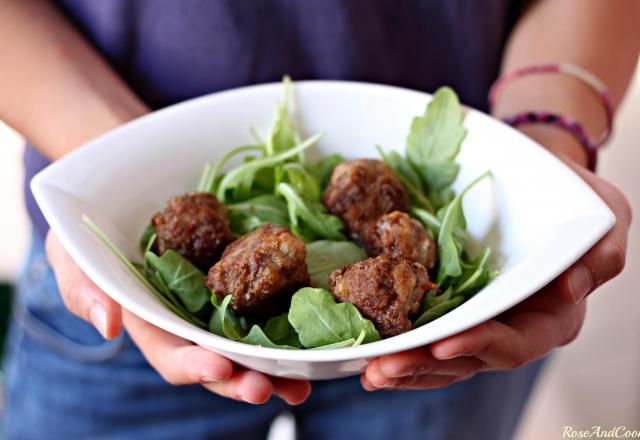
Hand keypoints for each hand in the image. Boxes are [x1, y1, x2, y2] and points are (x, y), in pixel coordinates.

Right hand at [46, 232, 310, 403]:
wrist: (120, 205)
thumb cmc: (91, 236)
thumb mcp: (75, 258)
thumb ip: (86, 291)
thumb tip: (108, 325)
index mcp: (151, 327)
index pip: (172, 356)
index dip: (194, 366)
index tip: (219, 366)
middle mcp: (188, 327)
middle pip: (218, 363)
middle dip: (242, 380)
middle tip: (269, 389)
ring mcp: (216, 310)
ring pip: (248, 348)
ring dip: (274, 370)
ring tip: (302, 386)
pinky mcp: (238, 289)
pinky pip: (265, 311)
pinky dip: (288, 329)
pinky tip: (311, 340)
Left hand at [361, 159, 630, 390]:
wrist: (540, 187)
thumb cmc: (575, 200)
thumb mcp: (603, 217)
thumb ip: (599, 254)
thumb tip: (570, 287)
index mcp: (549, 318)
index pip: (515, 343)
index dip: (480, 346)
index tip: (443, 344)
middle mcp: (510, 327)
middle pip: (466, 359)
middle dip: (423, 366)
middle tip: (382, 369)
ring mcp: (477, 321)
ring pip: (439, 355)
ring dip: (403, 365)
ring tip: (368, 370)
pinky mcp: (449, 306)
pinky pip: (423, 332)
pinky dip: (397, 343)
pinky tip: (366, 354)